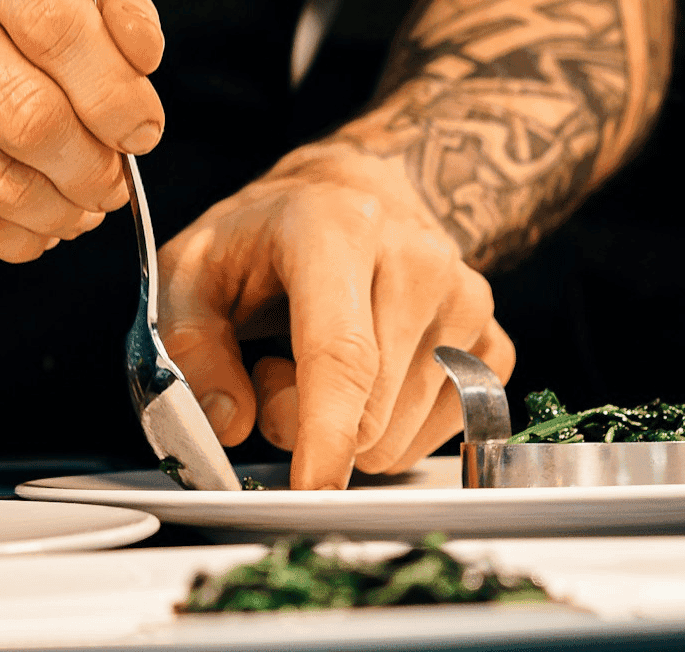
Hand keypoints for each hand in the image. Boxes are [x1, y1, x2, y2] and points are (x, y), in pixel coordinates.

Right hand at [0, 0, 165, 261]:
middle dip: (89, 163)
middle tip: (110, 184)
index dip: (115, 91)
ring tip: (74, 208)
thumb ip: (110, 16)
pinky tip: (27, 226)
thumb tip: (140, 58)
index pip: (56, 19)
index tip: (140, 131)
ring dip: (55, 208)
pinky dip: (10, 236)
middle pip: (26, 107)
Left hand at [156, 147, 515, 489]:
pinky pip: (436, 434)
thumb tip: (228, 422)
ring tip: (318, 359)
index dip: (325, 431)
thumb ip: (191, 346)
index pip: (343, 352)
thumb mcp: (190, 271)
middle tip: (272, 368)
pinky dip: (390, 428)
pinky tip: (368, 373)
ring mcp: (467, 301)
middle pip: (367, 410)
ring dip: (346, 425)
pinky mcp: (493, 341)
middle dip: (302, 423)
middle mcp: (417, 259)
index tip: (312, 487)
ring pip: (398, 435)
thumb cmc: (264, 238)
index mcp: (337, 230)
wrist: (348, 196)